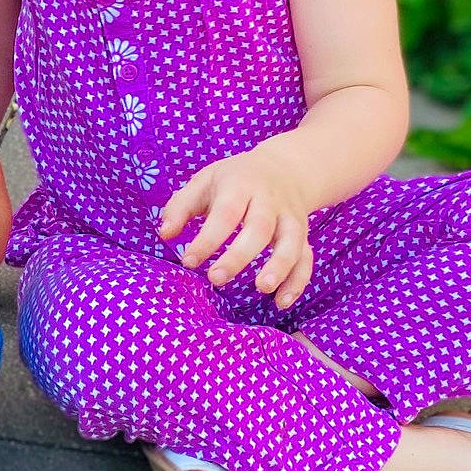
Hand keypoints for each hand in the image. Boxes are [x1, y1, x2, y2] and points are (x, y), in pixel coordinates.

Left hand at [158, 143, 313, 308]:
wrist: (284, 168)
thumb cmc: (235, 180)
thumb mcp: (204, 181)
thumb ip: (181, 206)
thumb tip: (164, 233)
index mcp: (241, 186)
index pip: (225, 213)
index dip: (207, 239)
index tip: (188, 261)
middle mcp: (269, 202)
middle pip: (260, 228)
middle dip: (239, 255)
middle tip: (216, 278)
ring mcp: (290, 219)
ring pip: (291, 242)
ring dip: (279, 266)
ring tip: (262, 288)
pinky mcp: (303, 235)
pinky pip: (306, 258)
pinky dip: (298, 281)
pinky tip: (281, 302)